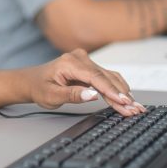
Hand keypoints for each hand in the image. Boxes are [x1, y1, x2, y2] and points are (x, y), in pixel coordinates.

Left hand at [21, 49, 145, 115]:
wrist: (31, 81)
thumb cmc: (39, 87)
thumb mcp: (51, 96)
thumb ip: (72, 95)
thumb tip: (93, 95)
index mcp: (70, 62)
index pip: (96, 77)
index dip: (111, 90)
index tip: (123, 101)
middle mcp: (80, 58)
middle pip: (106, 77)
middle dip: (121, 95)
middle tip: (135, 109)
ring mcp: (86, 62)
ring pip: (110, 77)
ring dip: (122, 92)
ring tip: (134, 107)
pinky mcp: (90, 68)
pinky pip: (106, 78)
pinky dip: (117, 89)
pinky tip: (126, 99)